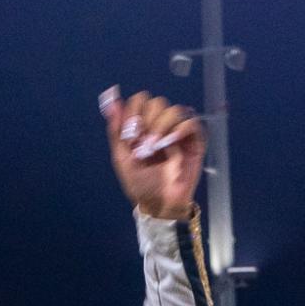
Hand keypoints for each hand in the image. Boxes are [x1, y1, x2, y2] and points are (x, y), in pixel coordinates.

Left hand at [99, 85, 204, 221]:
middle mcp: (160, 125)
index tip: (130, 132)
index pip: (140, 101)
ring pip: (173, 110)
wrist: (159, 204)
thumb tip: (111, 101)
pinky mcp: (193, 140)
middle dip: (147, 120)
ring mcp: (177, 132)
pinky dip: (179, 129)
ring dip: (161, 126)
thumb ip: (116, 130)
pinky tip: (170, 143)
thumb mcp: (121, 159)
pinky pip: (190, 123)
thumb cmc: (141, 184)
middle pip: (157, 102)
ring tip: (154, 147)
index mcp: (142, 127)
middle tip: (143, 143)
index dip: (134, 110)